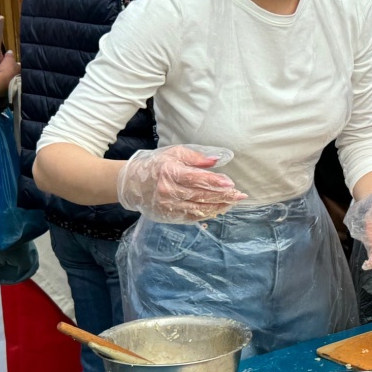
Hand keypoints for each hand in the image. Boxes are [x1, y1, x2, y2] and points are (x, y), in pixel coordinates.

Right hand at [116, 145, 246, 223]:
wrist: (131, 184)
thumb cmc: (156, 165)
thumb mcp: (174, 154)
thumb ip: (195, 157)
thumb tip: (215, 161)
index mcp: (170, 173)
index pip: (196, 179)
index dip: (215, 182)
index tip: (231, 183)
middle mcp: (168, 191)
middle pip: (200, 196)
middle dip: (223, 196)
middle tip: (239, 196)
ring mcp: (168, 206)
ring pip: (198, 209)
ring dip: (218, 207)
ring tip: (232, 203)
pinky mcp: (168, 215)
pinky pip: (191, 217)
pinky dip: (206, 214)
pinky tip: (218, 210)